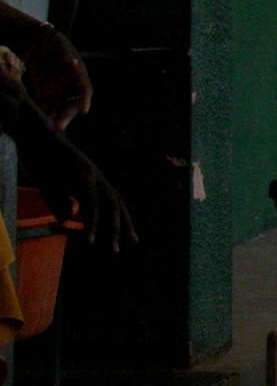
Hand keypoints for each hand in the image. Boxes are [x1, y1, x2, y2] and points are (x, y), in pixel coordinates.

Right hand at [11, 107, 135, 253]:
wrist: (34, 137)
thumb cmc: (40, 161)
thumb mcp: (51, 187)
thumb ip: (61, 202)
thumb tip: (69, 217)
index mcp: (92, 178)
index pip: (113, 200)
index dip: (123, 218)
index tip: (131, 237)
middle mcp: (96, 176)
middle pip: (118, 203)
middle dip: (126, 225)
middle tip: (133, 244)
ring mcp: (90, 174)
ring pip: (108, 205)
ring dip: (112, 228)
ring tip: (114, 248)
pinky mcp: (80, 174)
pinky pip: (90, 201)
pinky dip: (92, 220)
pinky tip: (91, 237)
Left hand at [20, 26, 91, 129]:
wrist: (35, 42)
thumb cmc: (52, 42)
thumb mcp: (59, 45)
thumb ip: (64, 54)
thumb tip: (71, 62)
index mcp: (79, 75)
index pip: (85, 90)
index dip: (85, 100)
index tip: (84, 110)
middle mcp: (70, 86)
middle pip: (72, 104)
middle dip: (67, 116)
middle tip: (59, 126)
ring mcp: (57, 91)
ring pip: (59, 109)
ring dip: (55, 119)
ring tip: (49, 127)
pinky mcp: (43, 94)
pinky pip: (45, 107)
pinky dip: (44, 115)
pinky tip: (40, 122)